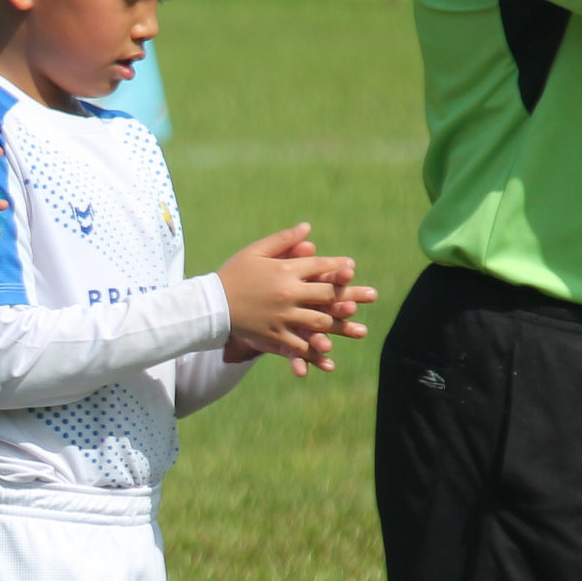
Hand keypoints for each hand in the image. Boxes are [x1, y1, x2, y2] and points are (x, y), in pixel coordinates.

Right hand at [217, 224, 375, 366]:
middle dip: (351, 295)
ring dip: (338, 323)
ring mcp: (282, 316)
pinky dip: (312, 348)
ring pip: (318, 321)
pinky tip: (325, 352)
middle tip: (372, 295)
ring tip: (354, 325)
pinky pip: (298, 343)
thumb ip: (283, 240)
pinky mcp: (273, 333)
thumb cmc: (232, 274)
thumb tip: (308, 228)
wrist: (208, 304)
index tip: (352, 268)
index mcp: (285, 270)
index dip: (338, 267)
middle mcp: (288, 293)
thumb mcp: (255, 251)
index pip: (319, 266)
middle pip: (326, 294)